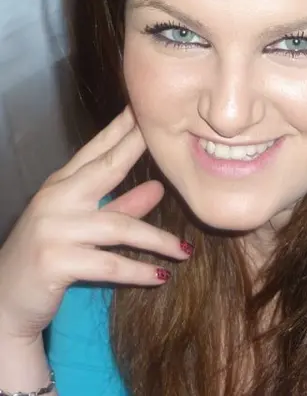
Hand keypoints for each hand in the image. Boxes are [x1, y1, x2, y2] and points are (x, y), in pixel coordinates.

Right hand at [0, 106, 188, 342]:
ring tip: (185, 250)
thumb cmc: (46, 257)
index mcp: (60, 185)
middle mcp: (55, 200)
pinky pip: (109, 264)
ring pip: (118, 226)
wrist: (4, 302)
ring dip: (157, 240)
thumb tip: (157, 187)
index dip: (121, 128)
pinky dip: (138, 272)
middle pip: (106, 168)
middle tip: (170, 138)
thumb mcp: (82, 227)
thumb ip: (119, 205)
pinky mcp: (55, 261)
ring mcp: (53, 229)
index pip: (96, 150)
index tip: (143, 108)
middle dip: (137, 148)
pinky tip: (161, 276)